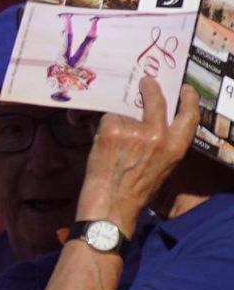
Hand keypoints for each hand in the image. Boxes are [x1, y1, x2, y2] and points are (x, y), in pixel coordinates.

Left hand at [75, 77, 198, 235]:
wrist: (110, 207)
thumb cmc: (133, 195)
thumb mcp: (161, 169)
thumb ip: (160, 147)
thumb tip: (148, 126)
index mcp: (176, 148)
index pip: (190, 116)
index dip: (188, 100)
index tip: (185, 88)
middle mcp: (159, 136)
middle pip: (157, 100)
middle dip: (150, 88)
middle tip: (145, 82)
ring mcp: (135, 131)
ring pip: (122, 113)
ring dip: (114, 123)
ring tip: (109, 144)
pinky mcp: (112, 129)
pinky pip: (105, 119)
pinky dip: (99, 128)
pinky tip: (99, 145)